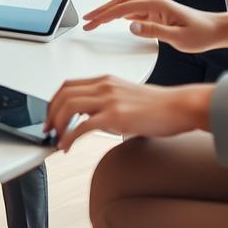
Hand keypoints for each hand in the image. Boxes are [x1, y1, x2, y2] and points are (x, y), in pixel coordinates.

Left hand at [44, 77, 212, 149]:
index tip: (50, 115)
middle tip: (48, 129)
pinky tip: (67, 146)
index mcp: (105, 80)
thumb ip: (105, 103)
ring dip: (56, 124)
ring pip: (68, 106)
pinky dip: (69, 137)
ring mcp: (109, 100)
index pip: (68, 85)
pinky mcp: (115, 116)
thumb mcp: (125, 96)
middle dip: (50, 114)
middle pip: (63, 95)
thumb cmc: (158, 105)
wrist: (180, 107)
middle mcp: (104, 86)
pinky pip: (82, 126)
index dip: (53, 101)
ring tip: (56, 138)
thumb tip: (88, 119)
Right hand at [82, 0, 227, 52]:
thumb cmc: (201, 34)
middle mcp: (154, 2)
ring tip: (94, 21)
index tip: (91, 21)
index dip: (105, 15)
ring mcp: (155, 7)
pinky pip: (133, 10)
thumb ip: (153, 31)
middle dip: (102, 10)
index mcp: (158, 5)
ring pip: (125, 4)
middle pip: (121, 1)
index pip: (124, 8)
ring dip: (109, 11)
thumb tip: (131, 26)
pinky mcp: (157, 13)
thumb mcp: (178, 38)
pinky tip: (113, 20)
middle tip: (86, 20)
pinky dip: (119, 14)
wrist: (216, 30)